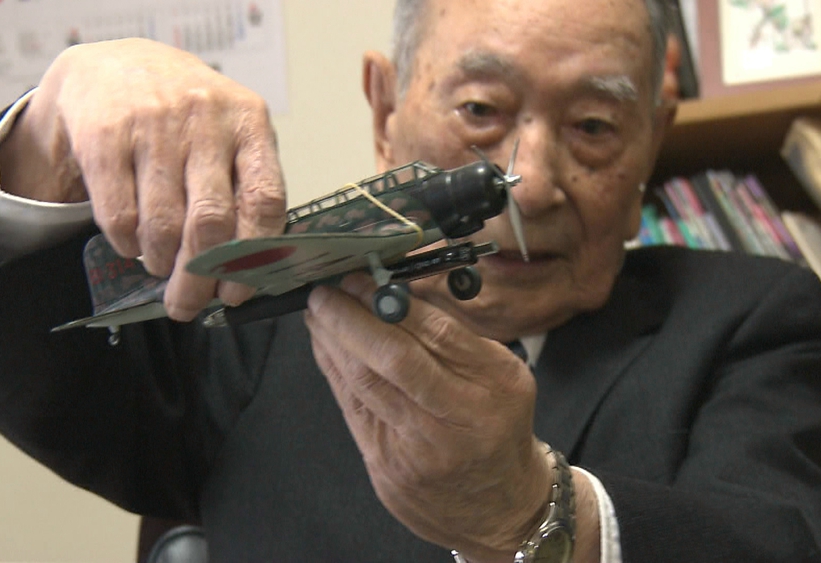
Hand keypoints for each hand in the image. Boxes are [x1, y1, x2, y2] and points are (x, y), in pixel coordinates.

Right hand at [0, 38, 286, 319]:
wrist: (118, 65)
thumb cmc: (189, 118)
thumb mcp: (231, 136)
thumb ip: (246, 188)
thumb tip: (251, 271)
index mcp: (250, 124)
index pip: (265, 201)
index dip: (254, 257)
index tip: (238, 292)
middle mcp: (206, 121)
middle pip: (211, 222)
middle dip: (199, 277)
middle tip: (189, 304)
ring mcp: (154, 125)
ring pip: (162, 223)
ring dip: (162, 262)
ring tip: (161, 269)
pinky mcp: (105, 135)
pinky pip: (119, 213)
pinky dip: (127, 244)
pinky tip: (133, 246)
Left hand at [304, 274, 551, 561]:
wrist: (498, 508)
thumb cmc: (499, 426)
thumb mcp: (503, 374)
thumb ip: (456, 337)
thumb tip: (394, 293)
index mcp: (494, 388)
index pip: (436, 335)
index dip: (390, 303)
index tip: (362, 278)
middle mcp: (457, 420)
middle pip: (393, 361)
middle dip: (350, 319)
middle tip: (325, 292)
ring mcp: (417, 450)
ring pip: (364, 385)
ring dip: (332, 342)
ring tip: (317, 312)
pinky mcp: (386, 468)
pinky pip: (353, 409)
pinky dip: (334, 372)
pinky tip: (325, 346)